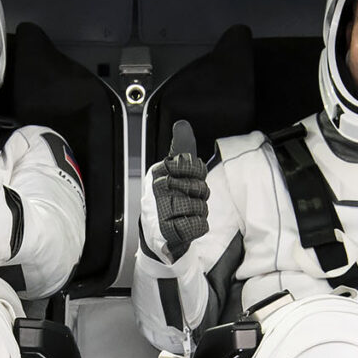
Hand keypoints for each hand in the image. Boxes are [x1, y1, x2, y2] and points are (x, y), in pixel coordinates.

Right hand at [155, 119, 211, 261]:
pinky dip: (197, 226)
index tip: (189, 180)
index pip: (194, 167)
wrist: (155, 233)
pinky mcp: (170, 231)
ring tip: (184, 214)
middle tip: (186, 201)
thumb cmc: (166, 199)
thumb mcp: (171, 170)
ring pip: (202, 208)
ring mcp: (163, 211)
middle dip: (199, 197)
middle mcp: (159, 189)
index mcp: (159, 172)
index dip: (197, 176)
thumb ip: (181, 148)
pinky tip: (186, 226)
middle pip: (201, 189)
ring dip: (198, 213)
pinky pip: (200, 225)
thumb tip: (182, 124)